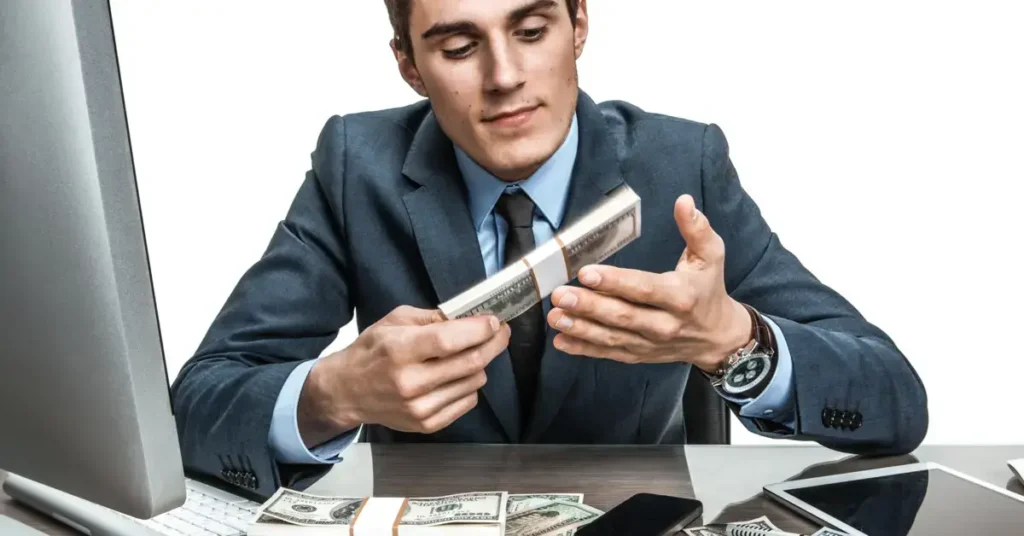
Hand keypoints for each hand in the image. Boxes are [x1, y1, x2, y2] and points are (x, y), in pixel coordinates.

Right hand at [298, 305, 509, 445]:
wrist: (347, 392)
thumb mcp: (394, 321)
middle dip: (493, 344)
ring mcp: (420, 408)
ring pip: (475, 382)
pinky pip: (467, 401)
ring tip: (468, 354)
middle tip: (500, 333)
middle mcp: (411, 383)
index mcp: (400, 351)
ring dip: (479, 365)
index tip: (495, 321)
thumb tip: (470, 316)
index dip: (479, 330)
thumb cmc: (372, 351)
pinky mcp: (428, 424)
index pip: (449, 340)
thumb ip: (432, 318)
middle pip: (470, 363)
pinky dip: (469, 385)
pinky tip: (455, 376)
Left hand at [547, 194, 751, 372]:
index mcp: (680, 296)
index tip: (587, 274)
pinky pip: (609, 353)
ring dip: (580, 328)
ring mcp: (649, 343)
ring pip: (611, 337)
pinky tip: (561, 341)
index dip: (615, 282)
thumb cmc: (709, 290)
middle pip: (622, 316)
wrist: (717, 337)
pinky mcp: (638, 354)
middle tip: (560, 295)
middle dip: (589, 306)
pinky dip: (584, 349)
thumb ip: (697, 228)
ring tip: (555, 317)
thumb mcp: (711, 256)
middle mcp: (664, 324)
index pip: (644, 289)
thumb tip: (683, 201)